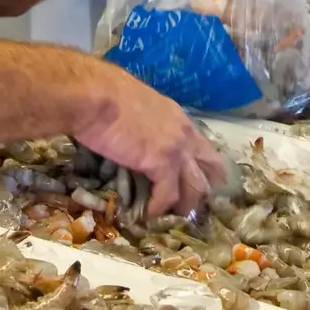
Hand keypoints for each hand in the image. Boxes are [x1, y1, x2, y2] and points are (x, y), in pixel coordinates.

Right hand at [73, 62, 226, 217]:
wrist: (97, 96)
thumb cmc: (106, 93)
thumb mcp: (136, 105)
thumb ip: (144, 121)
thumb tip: (133, 133)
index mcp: (178, 117)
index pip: (202, 145)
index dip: (201, 166)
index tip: (194, 180)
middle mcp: (184, 133)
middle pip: (212, 167)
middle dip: (205, 188)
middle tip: (192, 204)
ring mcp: (177, 149)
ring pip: (196, 187)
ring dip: (184, 205)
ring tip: (171, 216)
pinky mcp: (162, 164)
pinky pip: (167, 196)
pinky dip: (157, 209)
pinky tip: (147, 215)